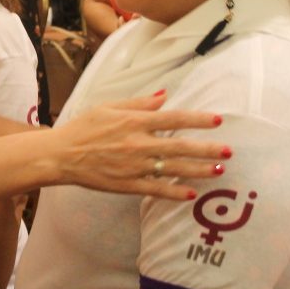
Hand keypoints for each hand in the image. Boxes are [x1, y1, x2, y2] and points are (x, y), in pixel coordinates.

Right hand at [51, 94, 228, 199]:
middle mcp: (138, 144)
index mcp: (134, 122)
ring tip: (219, 170)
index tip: (217, 120)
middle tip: (228, 151)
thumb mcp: (108, 107)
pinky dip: (175, 192)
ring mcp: (134, 166)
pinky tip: (191, 194)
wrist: (61, 155)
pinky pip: (156, 189)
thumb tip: (164, 95)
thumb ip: (138, 102)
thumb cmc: (83, 127)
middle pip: (180, 146)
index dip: (197, 120)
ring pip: (174, 169)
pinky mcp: (127, 185)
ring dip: (199, 170)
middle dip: (207, 149)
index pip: (173, 119)